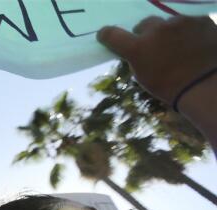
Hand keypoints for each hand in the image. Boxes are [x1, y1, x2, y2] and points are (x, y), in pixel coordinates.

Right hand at [99, 16, 216, 107]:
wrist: (208, 84)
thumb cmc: (172, 88)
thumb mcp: (145, 78)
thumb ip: (137, 59)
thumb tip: (137, 50)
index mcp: (138, 47)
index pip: (112, 34)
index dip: (107, 34)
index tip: (105, 35)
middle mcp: (157, 29)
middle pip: (145, 24)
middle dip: (146, 33)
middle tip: (154, 46)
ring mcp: (181, 22)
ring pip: (169, 23)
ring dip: (169, 32)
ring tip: (179, 47)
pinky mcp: (200, 20)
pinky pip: (189, 23)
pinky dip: (189, 32)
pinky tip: (195, 44)